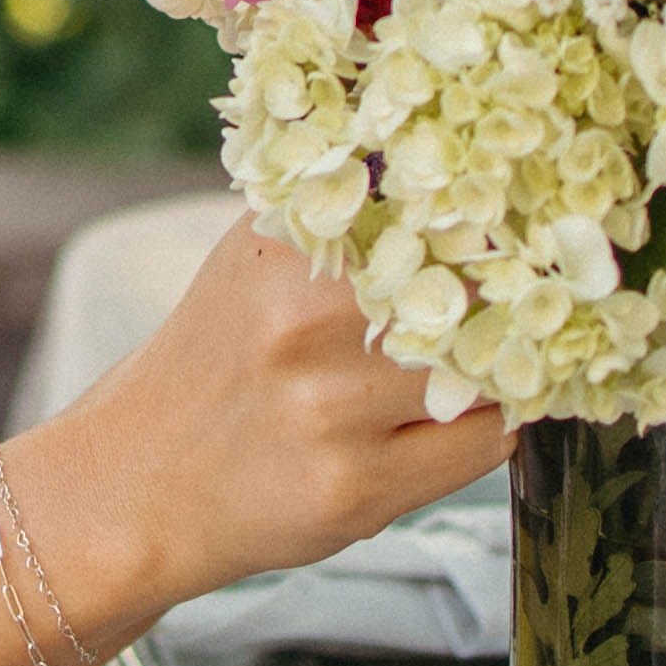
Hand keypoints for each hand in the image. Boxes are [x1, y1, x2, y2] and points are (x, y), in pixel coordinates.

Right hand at [30, 217, 506, 636]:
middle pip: (476, 289)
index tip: (524, 224)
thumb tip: (463, 173)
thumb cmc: (214, 362)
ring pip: (491, 371)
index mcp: (284, 245)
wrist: (137, 484)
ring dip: (503, 368)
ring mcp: (333, 412)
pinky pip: (484, 446)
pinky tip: (449, 420)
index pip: (434, 206)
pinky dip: (486, 428)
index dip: (493, 218)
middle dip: (510, 295)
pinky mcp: (359, 492)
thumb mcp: (257, 259)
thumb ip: (346, 210)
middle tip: (527, 297)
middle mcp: (305, 321)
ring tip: (478, 366)